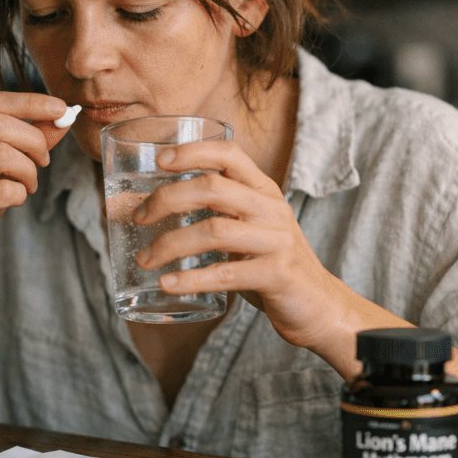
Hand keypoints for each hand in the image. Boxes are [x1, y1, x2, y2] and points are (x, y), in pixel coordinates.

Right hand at [0, 91, 70, 277]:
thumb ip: (23, 139)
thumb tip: (61, 119)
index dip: (30, 103)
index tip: (60, 109)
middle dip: (34, 140)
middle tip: (44, 159)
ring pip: (2, 154)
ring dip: (29, 170)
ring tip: (29, 183)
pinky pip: (4, 190)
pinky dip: (21, 193)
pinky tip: (15, 199)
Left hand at [129, 139, 346, 348]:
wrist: (320, 305)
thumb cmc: (272, 264)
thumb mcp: (253, 227)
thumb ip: (221, 211)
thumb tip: (157, 206)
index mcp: (264, 191)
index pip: (228, 154)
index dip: (192, 151)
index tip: (160, 160)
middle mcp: (271, 209)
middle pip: (212, 188)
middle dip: (166, 199)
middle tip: (137, 218)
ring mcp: (276, 241)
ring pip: (213, 230)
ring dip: (170, 244)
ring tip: (145, 259)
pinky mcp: (276, 275)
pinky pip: (225, 274)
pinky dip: (191, 279)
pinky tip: (168, 284)